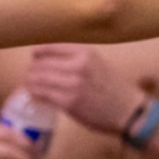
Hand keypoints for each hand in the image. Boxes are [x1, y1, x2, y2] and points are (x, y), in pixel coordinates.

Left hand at [23, 43, 146, 134]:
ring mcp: (72, 84)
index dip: (37, 53)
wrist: (129, 111)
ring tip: (29, 86)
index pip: (49, 47)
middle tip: (30, 76)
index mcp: (85, 52)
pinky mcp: (69, 102)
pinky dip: (35, 95)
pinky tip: (35, 96)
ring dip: (30, 83)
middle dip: (32, 71)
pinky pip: (42, 95)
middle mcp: (78, 65)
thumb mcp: (98, 63)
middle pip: (40, 64)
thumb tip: (49, 59)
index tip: (34, 58)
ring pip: (37, 79)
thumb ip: (76, 59)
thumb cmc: (114, 88)